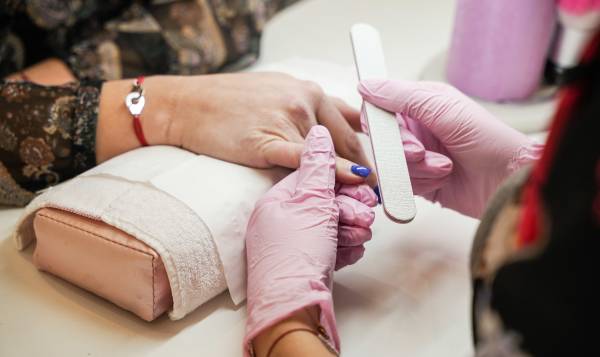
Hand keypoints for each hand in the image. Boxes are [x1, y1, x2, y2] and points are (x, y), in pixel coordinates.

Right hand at [98, 73, 374, 184]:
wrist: (187, 106)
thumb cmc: (228, 101)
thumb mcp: (276, 91)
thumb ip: (309, 108)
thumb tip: (337, 127)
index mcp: (308, 90)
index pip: (353, 121)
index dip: (373, 145)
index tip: (387, 164)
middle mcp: (304, 101)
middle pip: (349, 140)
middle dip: (369, 168)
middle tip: (383, 190)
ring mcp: (288, 119)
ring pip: (331, 154)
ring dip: (350, 178)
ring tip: (367, 200)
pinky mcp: (268, 141)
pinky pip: (307, 159)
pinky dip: (333, 172)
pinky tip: (353, 181)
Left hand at [244, 126, 375, 354]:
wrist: (291, 309)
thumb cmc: (294, 255)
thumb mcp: (309, 203)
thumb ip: (318, 166)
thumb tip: (319, 133)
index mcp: (277, 201)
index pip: (313, 177)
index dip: (341, 180)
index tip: (362, 183)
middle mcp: (282, 221)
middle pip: (325, 203)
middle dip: (348, 208)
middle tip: (363, 214)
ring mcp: (293, 245)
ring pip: (331, 226)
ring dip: (349, 229)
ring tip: (358, 234)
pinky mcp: (306, 264)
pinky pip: (331, 247)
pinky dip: (344, 248)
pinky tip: (351, 250)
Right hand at [358, 79, 542, 217]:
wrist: (507, 181)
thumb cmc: (487, 139)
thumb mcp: (443, 108)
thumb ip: (401, 96)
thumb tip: (366, 85)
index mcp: (422, 103)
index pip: (380, 108)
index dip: (378, 122)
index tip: (385, 132)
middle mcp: (417, 128)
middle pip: (383, 140)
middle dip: (403, 150)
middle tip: (422, 153)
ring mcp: (418, 156)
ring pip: (391, 164)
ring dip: (417, 169)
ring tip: (444, 167)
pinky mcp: (420, 181)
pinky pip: (401, 184)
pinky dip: (420, 183)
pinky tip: (443, 179)